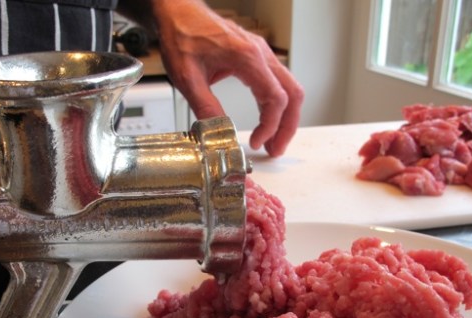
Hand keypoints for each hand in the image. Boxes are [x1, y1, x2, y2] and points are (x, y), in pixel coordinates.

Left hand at [151, 0, 303, 156]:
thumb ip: (205, 106)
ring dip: (286, 117)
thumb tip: (219, 131)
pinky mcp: (256, 57)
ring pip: (290, 88)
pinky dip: (278, 104)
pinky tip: (267, 120)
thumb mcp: (187, 77)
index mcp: (247, 58)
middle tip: (276, 149)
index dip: (269, 126)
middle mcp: (260, 54)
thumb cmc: (182, 36)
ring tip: (273, 140)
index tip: (256, 142)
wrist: (178, 13)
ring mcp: (261, 54)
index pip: (275, 98)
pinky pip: (278, 82)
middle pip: (292, 94)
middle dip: (287, 126)